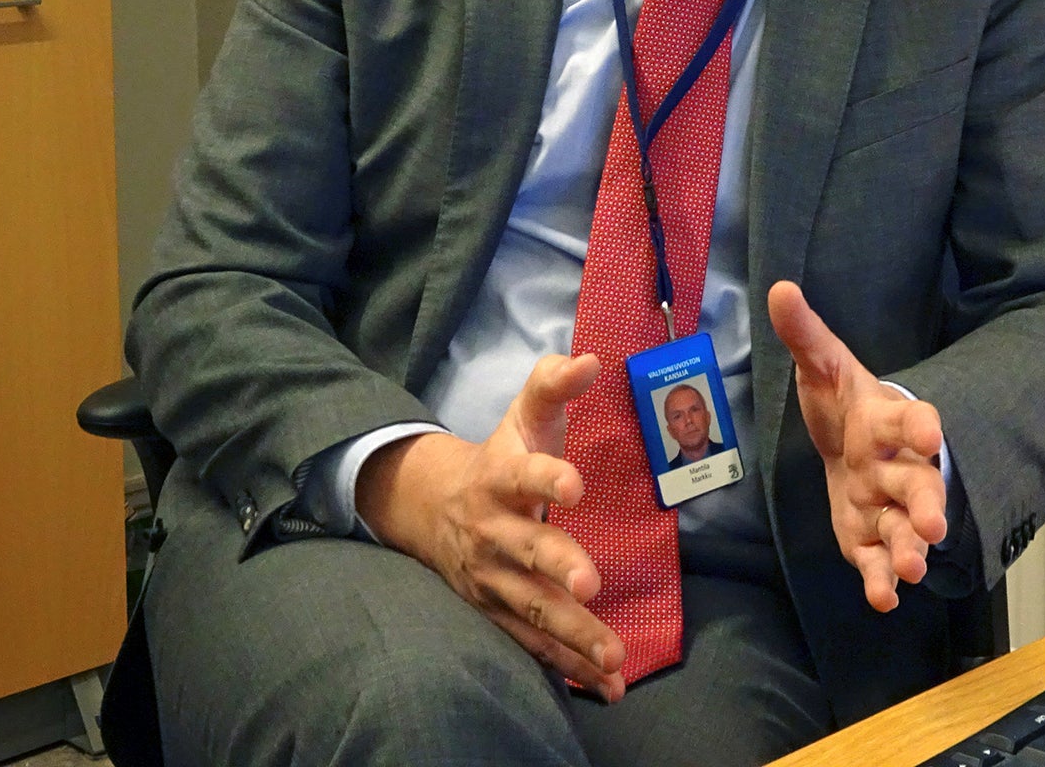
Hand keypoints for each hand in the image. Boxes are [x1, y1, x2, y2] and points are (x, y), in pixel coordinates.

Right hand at [356, 354, 627, 699]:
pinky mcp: (497, 611)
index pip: (523, 475)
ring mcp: (492, 578)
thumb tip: (592, 358)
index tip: (575, 484)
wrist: (432, 506)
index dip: (547, 478)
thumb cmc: (499, 457)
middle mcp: (493, 531)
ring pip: (533, 608)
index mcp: (499, 479)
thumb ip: (554, 384)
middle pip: (526, 551)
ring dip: (572, 633)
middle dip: (556, 567)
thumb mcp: (524, 415)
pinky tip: (606, 685)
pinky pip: (534, 643)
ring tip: (612, 655)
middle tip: (588, 582)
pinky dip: (568, 666)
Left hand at [767, 280, 947, 611]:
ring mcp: (885, 505)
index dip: (920, 425)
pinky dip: (882, 579)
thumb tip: (779, 289)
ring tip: (912, 569)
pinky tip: (884, 599)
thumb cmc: (843, 404)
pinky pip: (878, 559)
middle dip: (926, 505)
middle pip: (917, 486)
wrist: (850, 443)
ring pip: (904, 529)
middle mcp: (895, 466)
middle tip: (934, 526)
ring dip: (909, 549)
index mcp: (885, 422)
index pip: (909, 420)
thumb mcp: (823, 365)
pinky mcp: (868, 536)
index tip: (931, 431)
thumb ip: (804, 334)